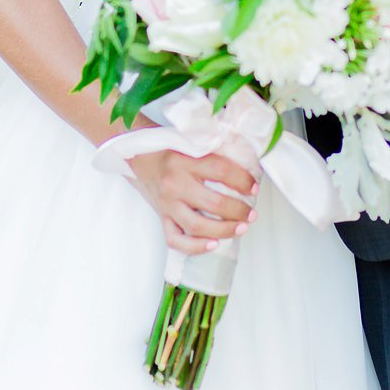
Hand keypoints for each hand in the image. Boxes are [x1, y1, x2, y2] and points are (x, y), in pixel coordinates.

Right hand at [127, 148, 257, 253]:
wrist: (136, 157)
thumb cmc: (166, 149)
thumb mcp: (188, 143)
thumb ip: (211, 151)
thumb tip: (246, 165)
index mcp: (183, 160)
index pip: (221, 170)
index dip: (242, 180)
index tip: (253, 187)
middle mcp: (174, 183)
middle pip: (214, 203)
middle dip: (239, 211)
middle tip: (251, 213)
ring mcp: (166, 204)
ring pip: (198, 226)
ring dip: (225, 230)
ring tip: (241, 228)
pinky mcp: (161, 217)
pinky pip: (176, 240)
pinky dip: (196, 247)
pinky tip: (213, 244)